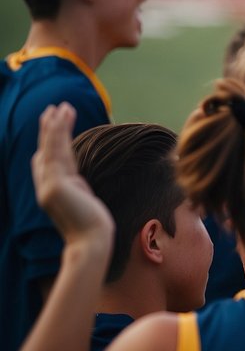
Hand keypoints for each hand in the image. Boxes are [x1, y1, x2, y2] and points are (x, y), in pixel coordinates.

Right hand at [31, 104, 112, 244]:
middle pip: (45, 152)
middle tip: (53, 110)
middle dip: (49, 130)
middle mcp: (46, 187)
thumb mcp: (83, 204)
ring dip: (54, 126)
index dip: (49, 145)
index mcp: (53, 193)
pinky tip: (62, 118)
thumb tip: (79, 185)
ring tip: (60, 106)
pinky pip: (55, 151)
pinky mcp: (55, 183)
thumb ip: (77, 191)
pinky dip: (58, 132)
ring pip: (50, 148)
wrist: (91, 243)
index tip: (54, 129)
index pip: (47, 164)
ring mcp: (48, 185)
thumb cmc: (93, 228)